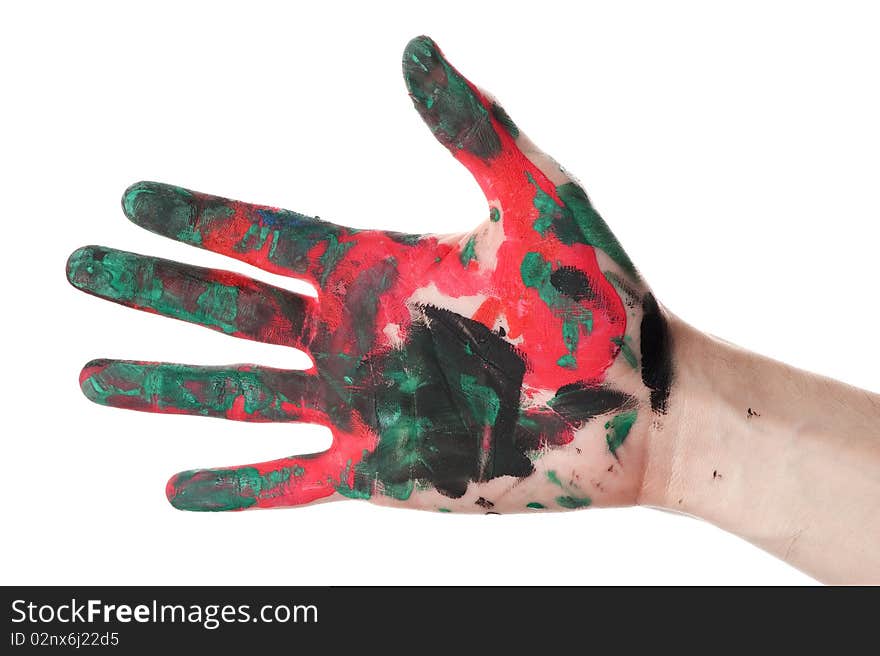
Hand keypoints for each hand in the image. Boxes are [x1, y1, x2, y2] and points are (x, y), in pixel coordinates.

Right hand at [66, 35, 672, 512]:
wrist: (637, 406)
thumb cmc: (596, 299)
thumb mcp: (535, 197)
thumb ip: (472, 128)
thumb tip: (414, 47)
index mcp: (379, 268)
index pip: (265, 235)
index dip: (197, 217)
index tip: (132, 196)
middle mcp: (356, 334)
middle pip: (229, 309)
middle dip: (152, 291)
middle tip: (77, 268)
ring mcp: (361, 405)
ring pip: (240, 395)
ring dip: (166, 387)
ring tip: (95, 375)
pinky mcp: (378, 470)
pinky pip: (288, 481)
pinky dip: (233, 487)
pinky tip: (176, 488)